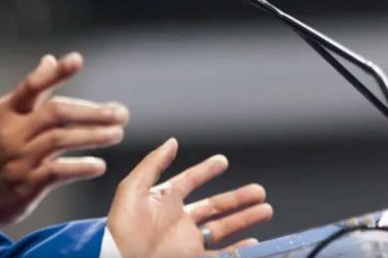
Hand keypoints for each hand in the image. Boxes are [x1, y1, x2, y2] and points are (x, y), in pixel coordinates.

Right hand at [0, 53, 129, 231]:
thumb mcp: (4, 116)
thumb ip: (31, 91)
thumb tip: (49, 59)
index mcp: (6, 112)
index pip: (32, 86)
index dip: (54, 73)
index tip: (76, 60)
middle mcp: (11, 132)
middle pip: (55, 113)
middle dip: (91, 112)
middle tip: (121, 113)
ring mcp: (18, 159)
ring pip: (60, 140)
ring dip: (92, 136)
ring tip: (117, 133)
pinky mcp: (25, 185)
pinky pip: (56, 173)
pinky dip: (79, 168)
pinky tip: (99, 165)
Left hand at [108, 138, 272, 257]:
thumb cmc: (122, 228)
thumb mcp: (132, 189)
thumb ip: (152, 164)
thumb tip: (171, 142)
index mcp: (163, 200)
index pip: (189, 180)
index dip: (205, 170)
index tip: (222, 161)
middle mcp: (178, 219)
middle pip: (214, 205)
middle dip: (237, 198)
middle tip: (259, 190)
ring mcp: (187, 240)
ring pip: (223, 227)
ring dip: (244, 219)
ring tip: (265, 209)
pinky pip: (222, 255)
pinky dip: (239, 249)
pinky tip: (254, 241)